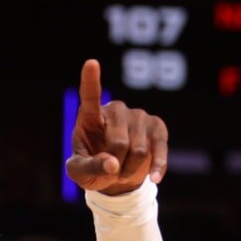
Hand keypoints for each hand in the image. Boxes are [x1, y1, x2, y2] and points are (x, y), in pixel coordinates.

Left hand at [66, 58, 169, 196]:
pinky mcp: (156, 126)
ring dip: (130, 169)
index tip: (91, 63)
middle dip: (116, 165)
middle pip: (119, 143)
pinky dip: (157, 166)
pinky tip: (155, 177)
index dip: (91, 80)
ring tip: (123, 171)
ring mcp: (138, 115)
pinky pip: (159, 148)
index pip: (90, 95)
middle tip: (111, 171)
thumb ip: (90, 168)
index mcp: (91, 115)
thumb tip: (113, 164)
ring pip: (139, 150)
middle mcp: (115, 109)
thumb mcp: (80, 174)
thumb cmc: (92, 168)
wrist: (115, 175)